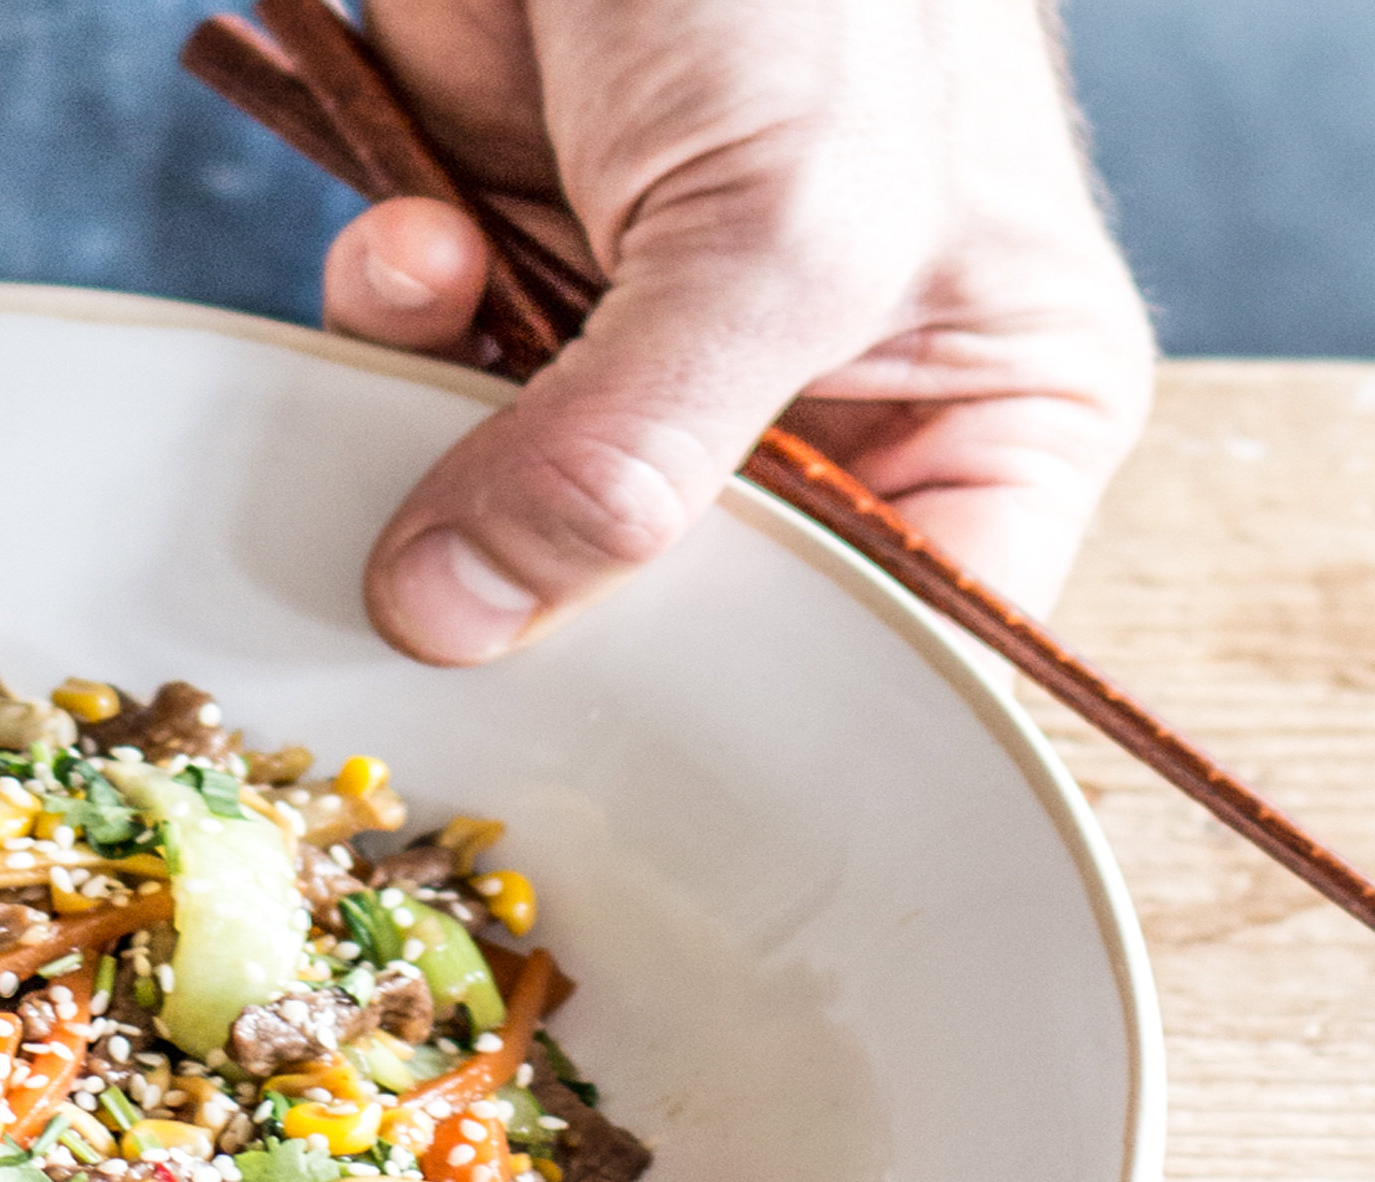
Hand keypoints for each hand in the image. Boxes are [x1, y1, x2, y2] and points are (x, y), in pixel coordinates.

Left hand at [325, 0, 1154, 663]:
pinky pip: (424, 377)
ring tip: (444, 292)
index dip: (770, 708)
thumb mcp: (777, 234)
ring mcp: (654, 341)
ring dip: (442, 425)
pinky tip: (408, 226)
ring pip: (515, 498)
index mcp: (983, 410)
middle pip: (668, 598)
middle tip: (455, 583)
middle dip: (550, 569)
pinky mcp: (524, 267)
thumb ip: (626, 456)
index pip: (903, 647)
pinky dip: (391, 314)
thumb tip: (457, 619)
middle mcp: (821, 402)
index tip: (635, 762)